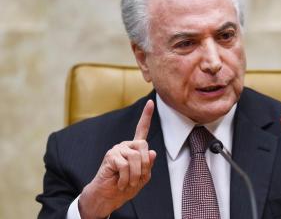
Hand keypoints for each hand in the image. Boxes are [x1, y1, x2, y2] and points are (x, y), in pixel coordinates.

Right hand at [79, 100, 156, 218]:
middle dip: (144, 166)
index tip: (151, 102)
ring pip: (136, 158)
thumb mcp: (143, 177)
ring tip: (128, 182)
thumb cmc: (126, 186)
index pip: (142, 129)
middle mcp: (126, 145)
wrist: (109, 196)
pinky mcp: (110, 156)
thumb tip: (152, 152)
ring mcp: (118, 149)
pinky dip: (126, 179)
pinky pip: (125, 166)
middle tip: (137, 178)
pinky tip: (120, 183)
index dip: (147, 116)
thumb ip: (148, 165)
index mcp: (135, 148)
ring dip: (135, 175)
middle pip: (144, 147)